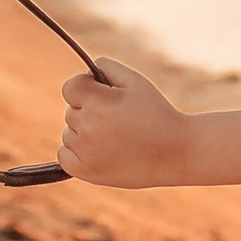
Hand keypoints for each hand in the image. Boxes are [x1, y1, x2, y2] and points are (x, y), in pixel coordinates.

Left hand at [57, 57, 188, 188]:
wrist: (175, 153)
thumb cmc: (156, 113)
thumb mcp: (136, 81)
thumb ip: (107, 68)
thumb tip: (86, 73)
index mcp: (97, 102)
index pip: (70, 88)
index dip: (86, 88)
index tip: (103, 95)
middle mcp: (87, 127)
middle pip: (71, 111)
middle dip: (89, 111)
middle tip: (117, 119)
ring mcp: (84, 152)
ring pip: (69, 133)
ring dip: (84, 132)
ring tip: (115, 137)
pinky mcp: (85, 172)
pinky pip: (64, 155)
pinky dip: (77, 152)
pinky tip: (101, 151)